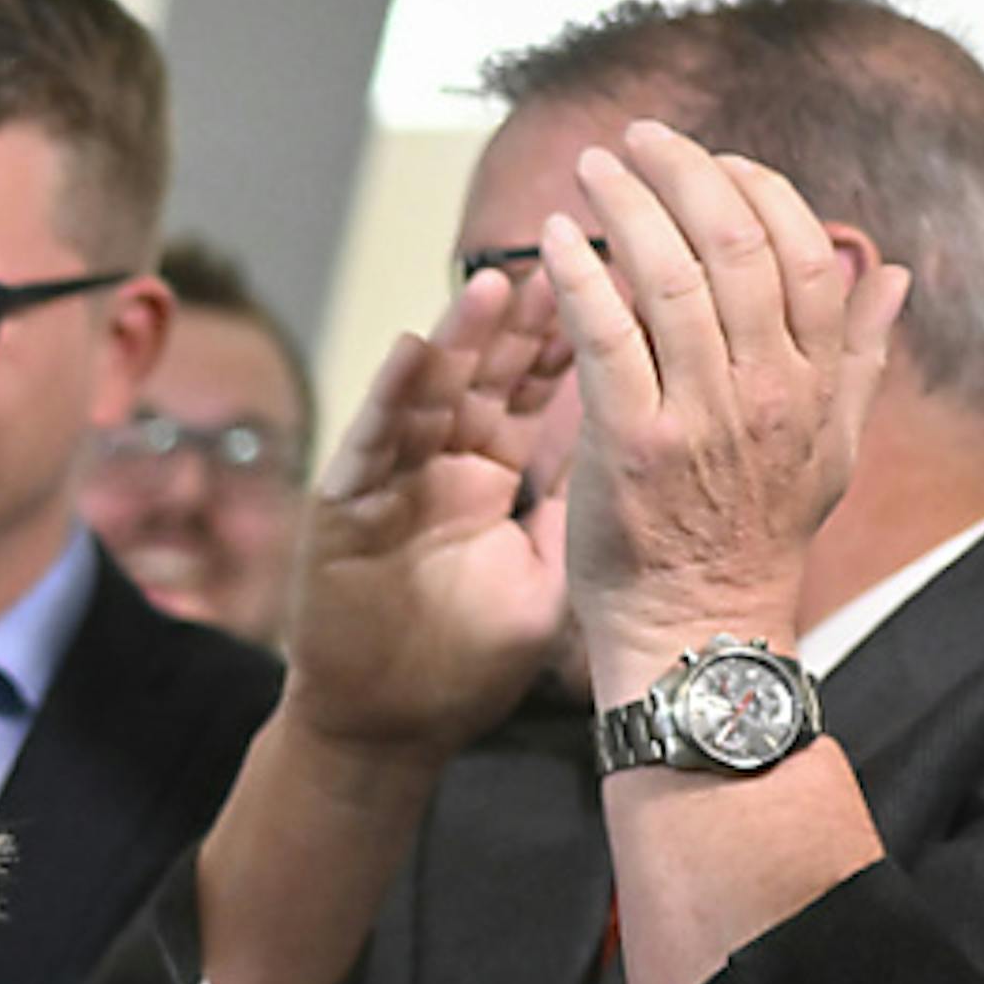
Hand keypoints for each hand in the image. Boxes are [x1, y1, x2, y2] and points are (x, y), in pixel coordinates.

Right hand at [279, 265, 576, 767]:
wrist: (390, 728)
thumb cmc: (465, 664)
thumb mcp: (546, 577)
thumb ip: (577, 509)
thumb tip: (643, 447)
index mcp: (485, 480)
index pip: (530, 393)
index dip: (566, 339)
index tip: (611, 281)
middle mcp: (434, 470)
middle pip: (481, 377)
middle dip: (520, 319)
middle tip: (564, 254)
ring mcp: (385, 486)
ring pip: (424, 397)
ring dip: (458, 340)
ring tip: (496, 283)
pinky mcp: (340, 514)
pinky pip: (367, 447)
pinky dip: (387, 400)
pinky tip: (410, 352)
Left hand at [553, 121, 909, 684]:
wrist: (701, 630)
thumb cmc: (753, 540)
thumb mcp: (831, 448)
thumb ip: (857, 355)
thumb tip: (892, 272)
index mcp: (815, 381)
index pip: (800, 252)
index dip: (758, 191)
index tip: (714, 161)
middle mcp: (768, 389)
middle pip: (737, 247)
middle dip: (687, 175)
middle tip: (640, 138)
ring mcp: (701, 415)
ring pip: (671, 278)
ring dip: (628, 208)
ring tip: (594, 168)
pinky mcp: (633, 444)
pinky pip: (607, 335)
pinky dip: (580, 277)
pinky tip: (554, 239)